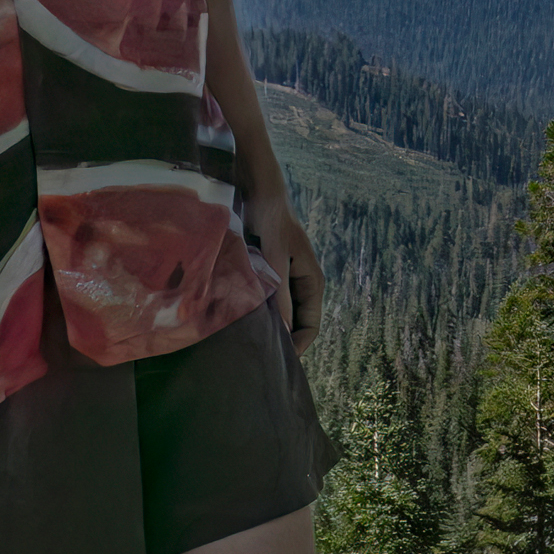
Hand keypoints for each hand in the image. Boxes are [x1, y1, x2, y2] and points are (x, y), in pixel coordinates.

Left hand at [249, 196, 325, 351]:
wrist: (259, 191)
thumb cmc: (271, 222)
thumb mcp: (275, 261)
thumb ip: (280, 296)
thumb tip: (285, 334)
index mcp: (312, 282)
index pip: (311, 327)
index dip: (297, 348)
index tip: (276, 363)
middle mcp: (303, 283)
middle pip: (297, 323)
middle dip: (283, 340)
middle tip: (257, 357)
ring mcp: (287, 278)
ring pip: (282, 313)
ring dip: (270, 326)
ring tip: (248, 341)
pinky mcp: (271, 273)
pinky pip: (269, 300)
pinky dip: (260, 311)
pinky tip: (241, 318)